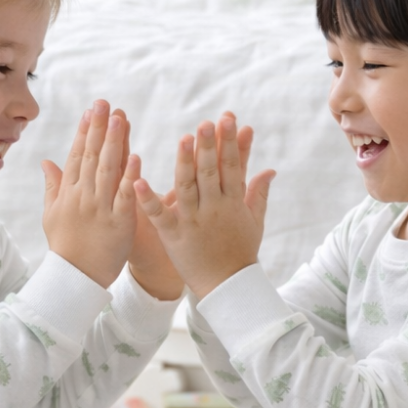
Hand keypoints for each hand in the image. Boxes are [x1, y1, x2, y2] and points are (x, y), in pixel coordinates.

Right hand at [42, 100, 137, 288]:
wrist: (75, 278)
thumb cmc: (65, 247)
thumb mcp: (52, 215)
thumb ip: (52, 186)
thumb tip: (46, 161)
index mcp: (68, 193)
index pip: (76, 155)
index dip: (84, 132)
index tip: (91, 110)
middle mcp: (83, 196)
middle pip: (91, 156)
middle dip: (99, 128)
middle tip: (106, 103)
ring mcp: (100, 209)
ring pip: (107, 170)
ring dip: (114, 143)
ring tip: (120, 118)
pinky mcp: (118, 223)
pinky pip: (124, 197)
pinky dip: (130, 177)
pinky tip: (136, 157)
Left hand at [134, 113, 274, 298]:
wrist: (227, 288)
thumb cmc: (240, 254)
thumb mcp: (254, 222)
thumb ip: (258, 193)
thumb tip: (270, 170)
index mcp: (233, 203)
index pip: (232, 167)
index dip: (230, 143)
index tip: (228, 120)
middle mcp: (214, 209)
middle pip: (211, 173)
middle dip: (209, 147)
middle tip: (206, 123)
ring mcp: (193, 222)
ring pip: (187, 188)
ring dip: (184, 163)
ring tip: (183, 139)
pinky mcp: (174, 236)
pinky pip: (159, 216)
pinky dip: (148, 199)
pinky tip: (137, 181)